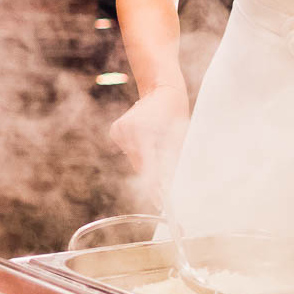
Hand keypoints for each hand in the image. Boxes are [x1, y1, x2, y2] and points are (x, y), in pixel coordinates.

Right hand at [110, 86, 189, 203]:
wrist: (162, 91)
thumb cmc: (175, 113)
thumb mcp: (177, 139)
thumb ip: (171, 163)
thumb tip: (168, 186)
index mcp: (143, 132)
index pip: (148, 167)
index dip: (155, 187)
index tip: (161, 202)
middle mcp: (126, 131)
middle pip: (140, 165)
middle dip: (152, 178)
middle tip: (163, 195)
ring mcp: (119, 130)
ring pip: (134, 159)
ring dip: (146, 163)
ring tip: (159, 152)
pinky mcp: (115, 130)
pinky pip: (129, 151)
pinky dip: (139, 153)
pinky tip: (148, 141)